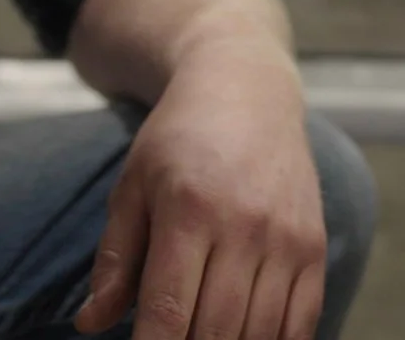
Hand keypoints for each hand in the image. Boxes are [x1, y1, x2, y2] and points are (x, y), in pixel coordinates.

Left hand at [74, 37, 326, 339]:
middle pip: (214, 332)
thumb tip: (90, 324)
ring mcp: (286, 238)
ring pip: (258, 334)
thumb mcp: (133, 186)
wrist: (247, 90)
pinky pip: (302, 322)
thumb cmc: (179, 141)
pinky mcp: (314, 245)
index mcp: (188, 210)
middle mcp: (244, 226)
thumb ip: (114, 259)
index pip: (168, 312)